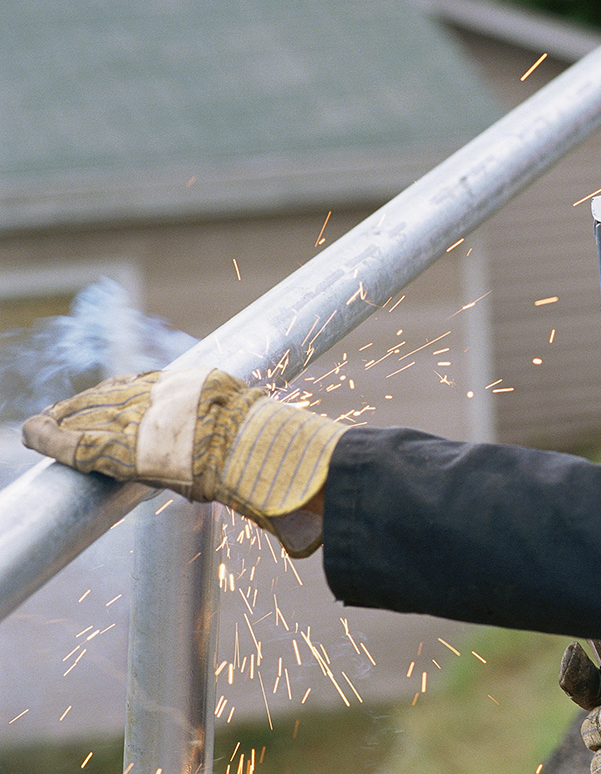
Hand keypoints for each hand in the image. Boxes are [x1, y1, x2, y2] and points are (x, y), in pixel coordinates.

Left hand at [22, 368, 345, 556]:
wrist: (262, 455)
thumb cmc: (277, 455)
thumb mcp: (265, 437)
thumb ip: (254, 449)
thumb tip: (284, 499)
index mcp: (197, 386)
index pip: (146, 383)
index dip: (120, 390)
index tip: (108, 395)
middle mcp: (164, 394)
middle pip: (111, 393)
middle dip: (85, 403)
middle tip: (64, 411)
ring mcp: (140, 418)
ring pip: (88, 412)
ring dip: (64, 418)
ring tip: (43, 426)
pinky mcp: (119, 447)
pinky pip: (76, 440)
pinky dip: (51, 438)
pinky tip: (34, 435)